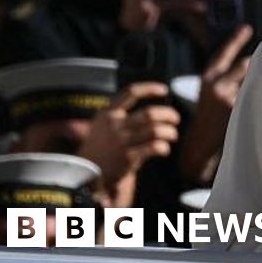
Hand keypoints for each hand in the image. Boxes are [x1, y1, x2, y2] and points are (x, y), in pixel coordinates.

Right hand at [77, 82, 180, 205]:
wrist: (86, 174)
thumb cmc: (102, 147)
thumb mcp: (103, 125)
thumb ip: (122, 115)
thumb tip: (156, 110)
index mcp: (108, 113)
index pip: (131, 92)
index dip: (150, 88)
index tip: (164, 90)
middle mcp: (114, 125)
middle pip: (150, 113)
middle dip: (168, 114)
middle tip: (175, 119)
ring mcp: (121, 141)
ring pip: (156, 130)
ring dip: (170, 132)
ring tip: (172, 135)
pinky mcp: (128, 157)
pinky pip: (155, 147)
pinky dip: (164, 147)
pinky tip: (164, 149)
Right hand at [180, 25, 252, 183]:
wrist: (200, 147)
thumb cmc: (210, 119)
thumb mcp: (212, 94)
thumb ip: (228, 79)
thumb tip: (254, 63)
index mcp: (208, 78)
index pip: (224, 53)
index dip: (235, 39)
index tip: (246, 28)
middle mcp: (217, 84)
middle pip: (247, 65)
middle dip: (259, 66)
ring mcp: (228, 97)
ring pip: (256, 82)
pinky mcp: (238, 109)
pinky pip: (259, 97)